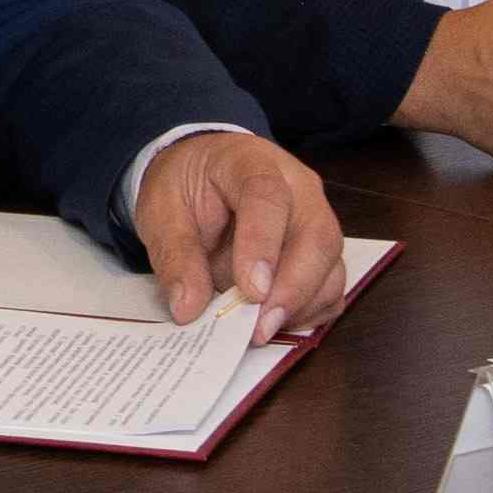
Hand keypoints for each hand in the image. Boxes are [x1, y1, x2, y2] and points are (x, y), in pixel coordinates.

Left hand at [131, 131, 348, 330]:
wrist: (204, 172)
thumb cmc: (186, 185)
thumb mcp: (161, 210)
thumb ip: (174, 255)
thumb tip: (188, 308)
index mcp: (251, 162)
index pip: (269, 197)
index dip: (263, 245)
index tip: (251, 291)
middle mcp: (298, 188)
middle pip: (318, 236)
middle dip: (292, 289)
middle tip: (258, 328)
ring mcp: (316, 218)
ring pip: (332, 265)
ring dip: (301, 306)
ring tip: (259, 331)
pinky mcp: (321, 252)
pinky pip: (332, 287)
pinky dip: (309, 312)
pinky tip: (274, 322)